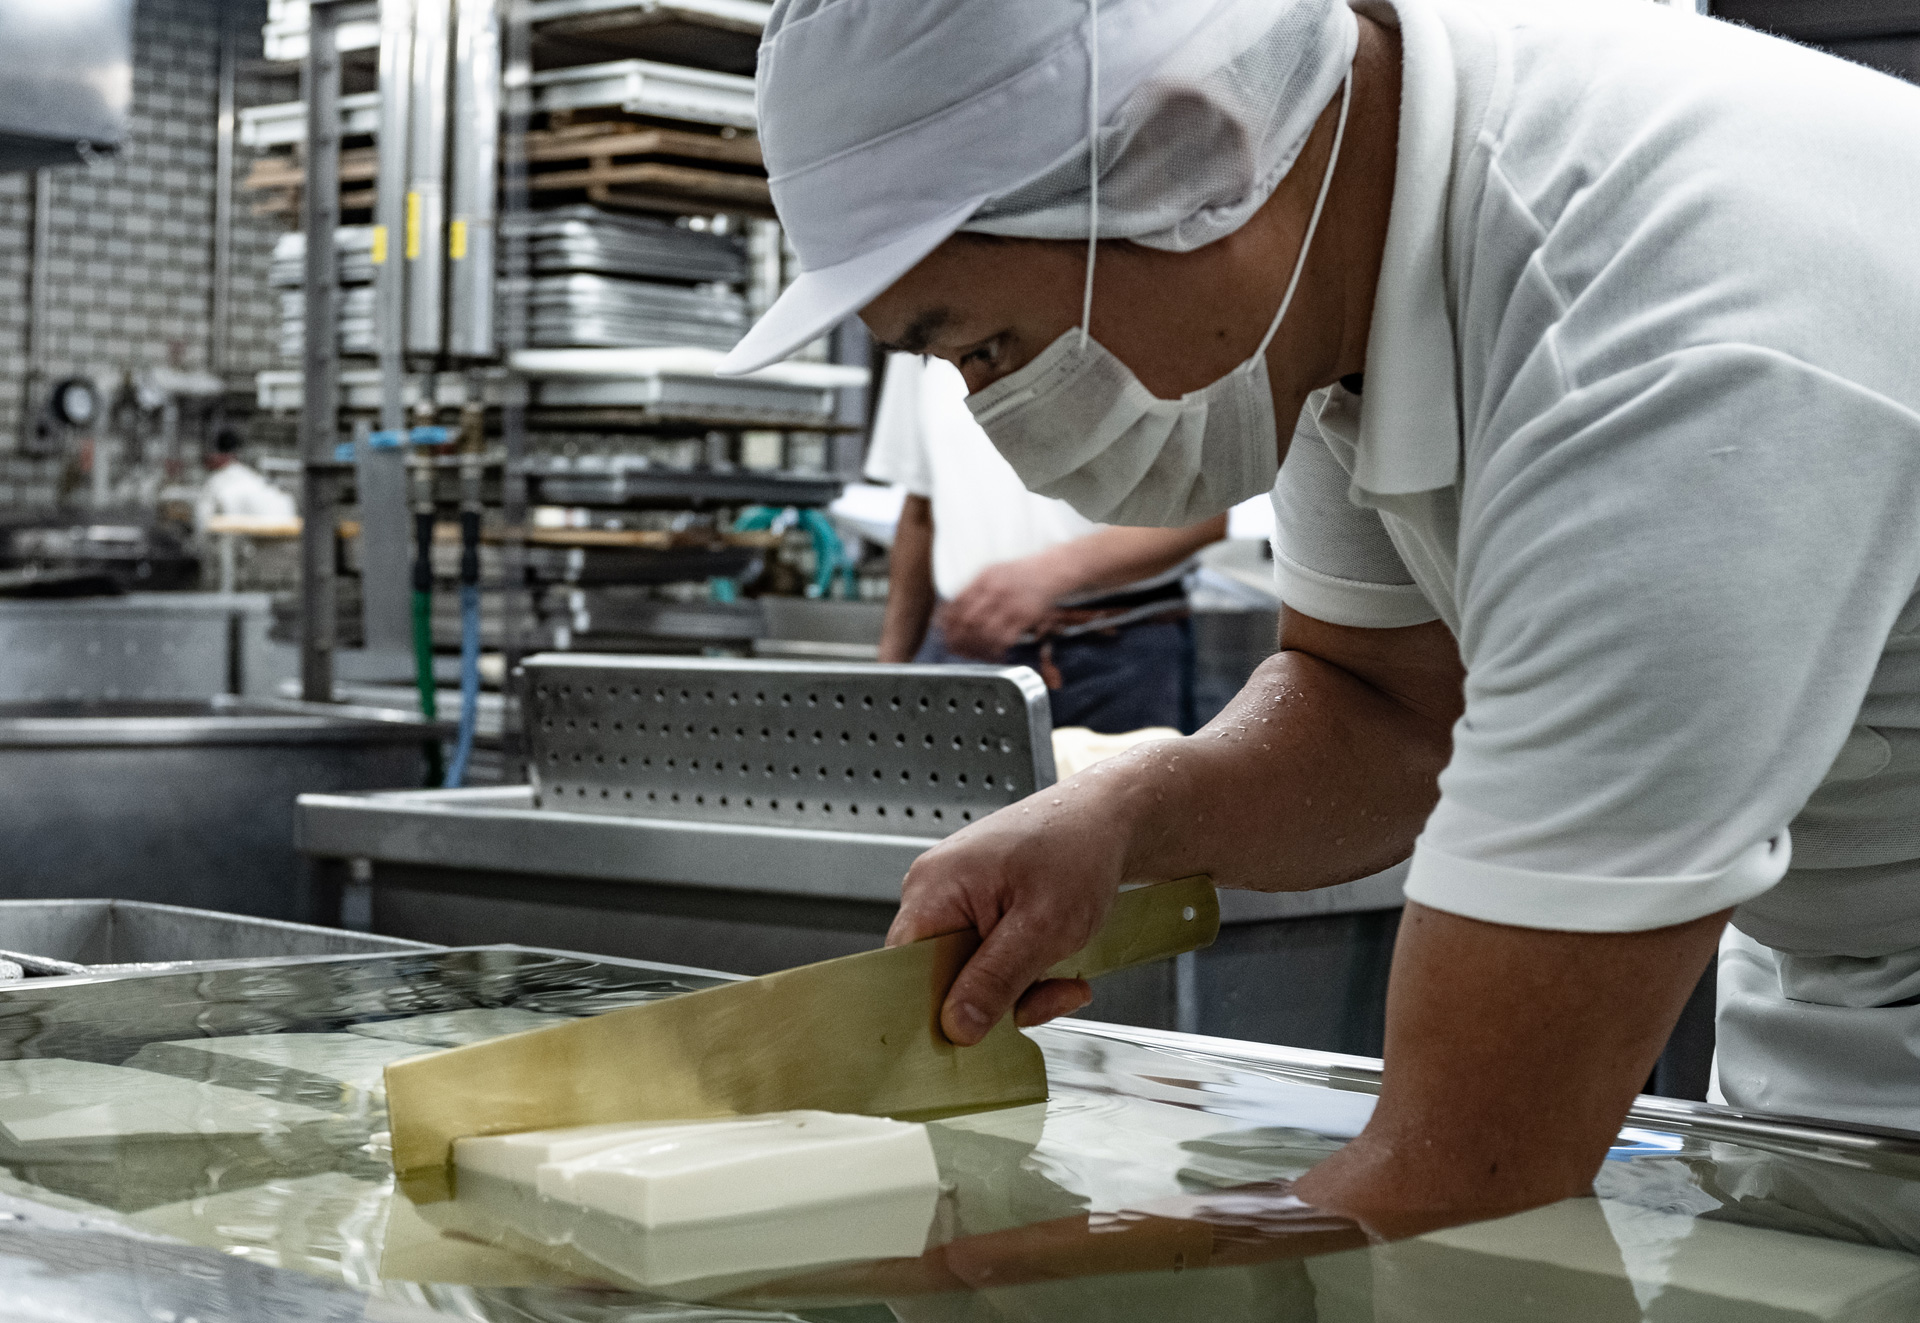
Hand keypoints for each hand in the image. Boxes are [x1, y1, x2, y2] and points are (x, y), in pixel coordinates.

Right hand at [887, 772, 1144, 1043]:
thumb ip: (996, 980)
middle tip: (1045, 996)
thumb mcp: (1043, 927)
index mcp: (933, 889)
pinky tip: (1053, 962)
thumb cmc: (1079, 849)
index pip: (901, 970)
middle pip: (939, 978)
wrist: (1108, 817)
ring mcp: (955, 898)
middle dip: (995, 1000)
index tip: (972, 1035)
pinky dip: (1021, 970)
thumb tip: (956, 1026)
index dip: (932, 1009)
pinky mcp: (978, 906)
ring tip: (1059, 973)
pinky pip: (985, 958)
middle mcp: (934, 891)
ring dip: (1017, 987)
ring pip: (969, 974)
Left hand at [937, 554, 1070, 659]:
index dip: (947, 620)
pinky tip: (992, 654)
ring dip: (976, 647)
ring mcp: (1011, 604)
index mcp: (984, 578)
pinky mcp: (1025, 617)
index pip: (957, 602)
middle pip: (969, 620)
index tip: (942, 632)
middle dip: (958, 638)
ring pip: (985, 633)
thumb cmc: (1019, 573)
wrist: (1051, 571)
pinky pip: (1005, 639)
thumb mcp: (993, 571)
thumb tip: (950, 607)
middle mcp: (996, 590)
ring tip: (971, 654)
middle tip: (954, 648)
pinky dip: (995, 649)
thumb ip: (973, 587)